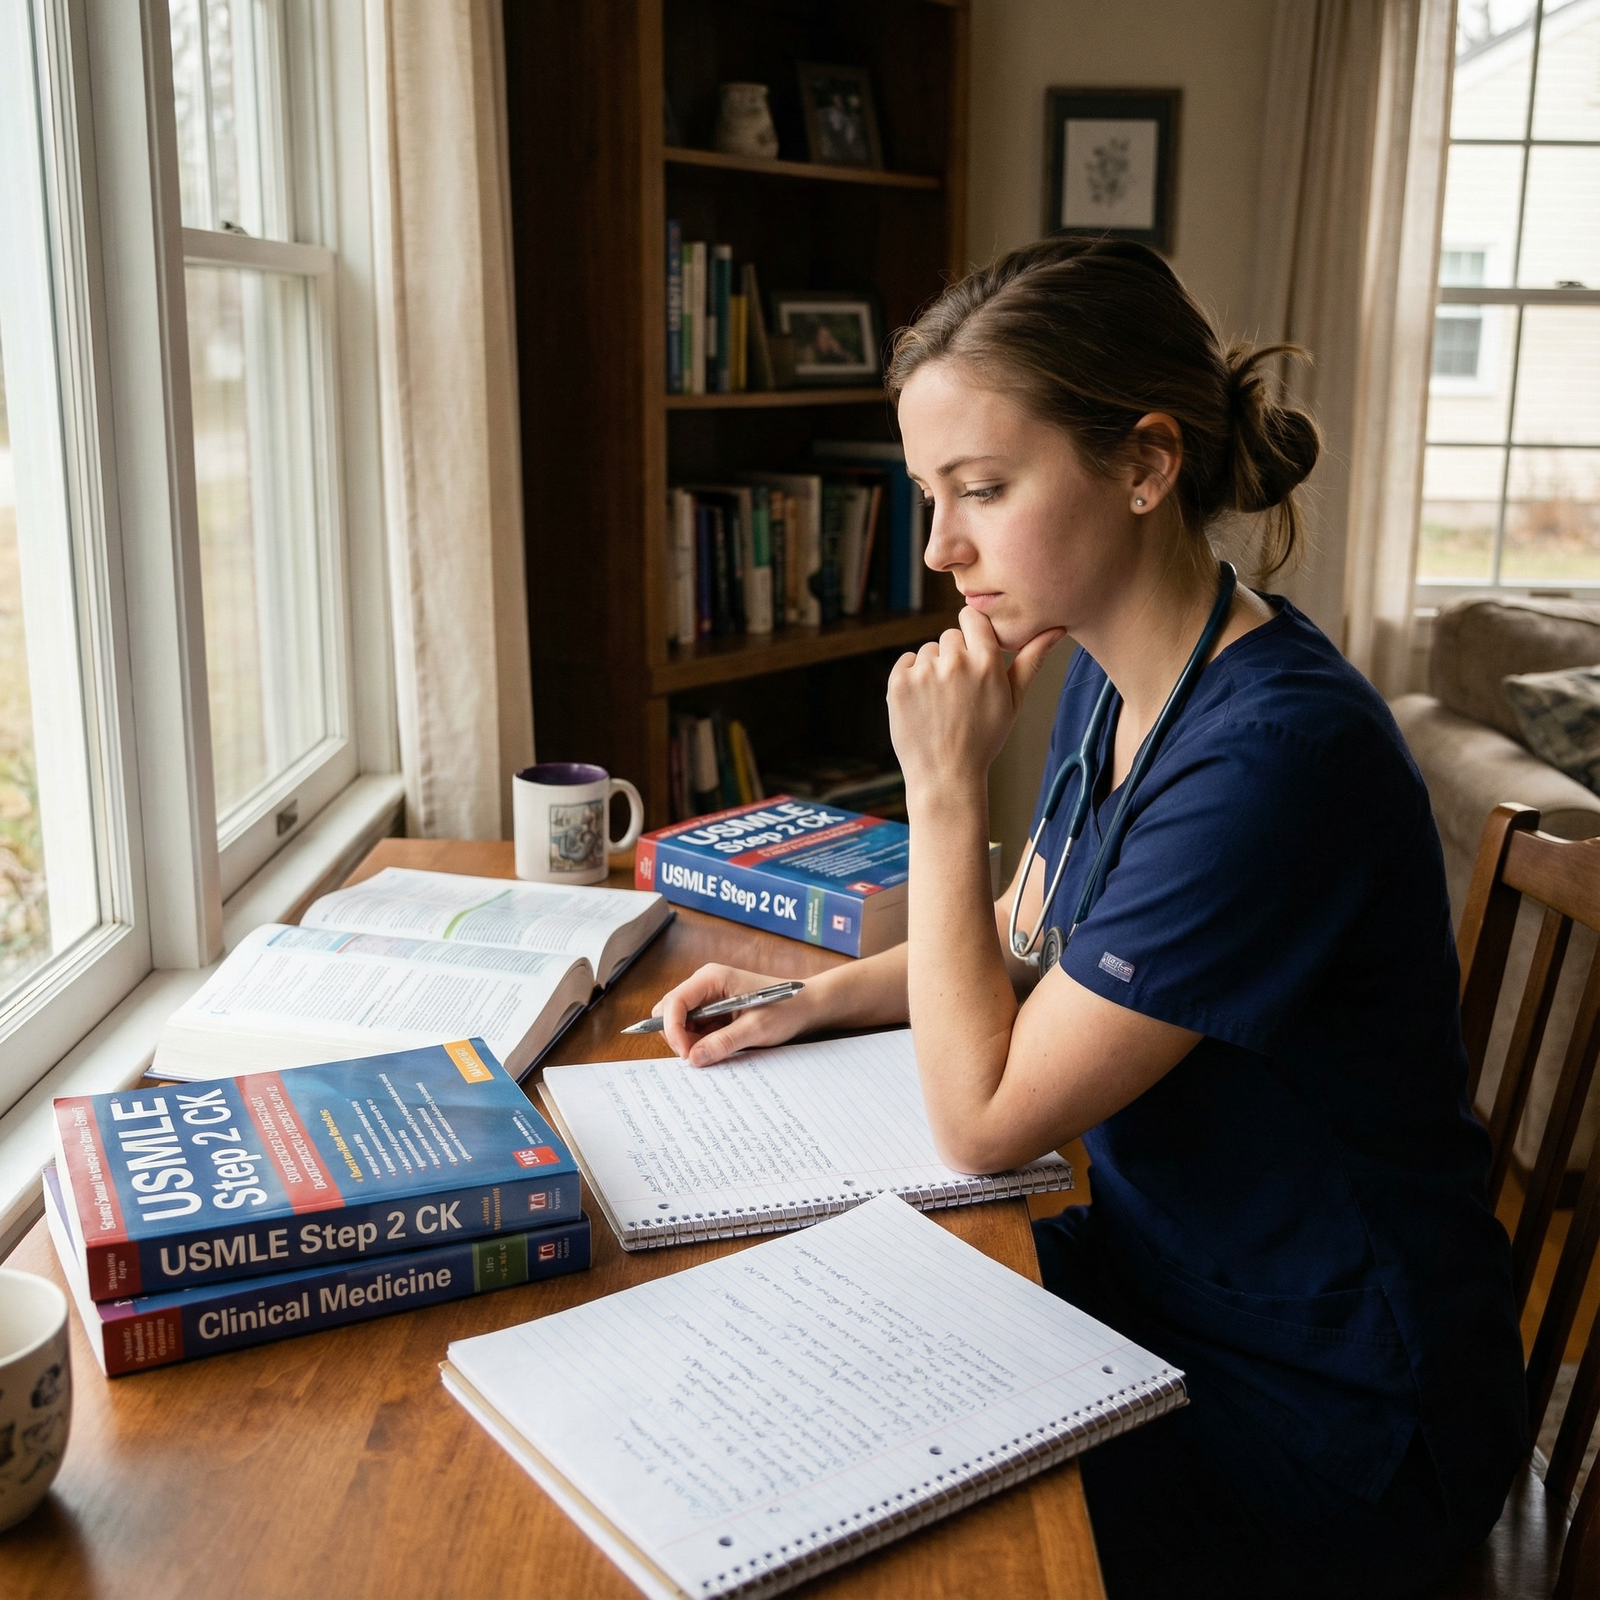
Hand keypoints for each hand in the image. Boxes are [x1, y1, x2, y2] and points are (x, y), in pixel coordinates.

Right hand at [652, 964, 814, 1066]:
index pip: (674, 1002)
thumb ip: (724, 1042)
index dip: (673, 1029)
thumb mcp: (757, 1028)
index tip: (686, 1055)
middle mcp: (704, 984)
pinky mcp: (713, 1011)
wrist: (807, 1006)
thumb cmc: (786, 1009)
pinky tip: (722, 1046)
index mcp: (711, 978)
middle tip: (701, 1055)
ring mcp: (708, 998)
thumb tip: (694, 1058)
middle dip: (678, 1037)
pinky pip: (694, 1030)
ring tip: (718, 1049)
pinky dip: (701, 1042)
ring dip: (690, 1042)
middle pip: (670, 1011)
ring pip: (680, 1023)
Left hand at [888, 609, 1064, 804]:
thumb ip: (1032, 659)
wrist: (946, 775)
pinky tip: (923, 704)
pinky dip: (911, 679)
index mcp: (987, 662)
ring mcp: (924, 672)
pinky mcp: (898, 683)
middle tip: (959, 692)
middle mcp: (955, 662)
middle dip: (955, 657)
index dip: (972, 631)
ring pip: (928, 651)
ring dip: (932, 669)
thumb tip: (1058, 627)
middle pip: (950, 636)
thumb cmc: (984, 738)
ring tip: (941, 703)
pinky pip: (906, 663)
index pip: (972, 616)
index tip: (973, 650)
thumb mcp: (1013, 700)